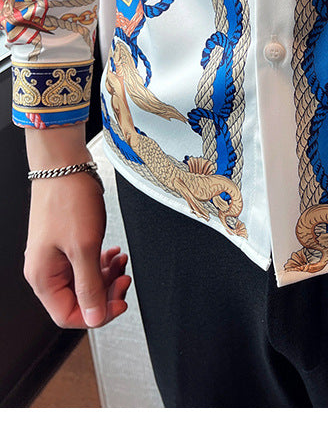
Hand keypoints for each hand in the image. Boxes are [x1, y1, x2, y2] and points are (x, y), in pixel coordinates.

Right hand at [23, 123, 130, 328]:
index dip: (97, 314)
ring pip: (86, 282)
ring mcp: (57, 257)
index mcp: (44, 278)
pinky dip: (103, 262)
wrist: (65, 166)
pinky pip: (86, 264)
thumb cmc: (69, 200)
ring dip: (107, 276)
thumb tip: (93, 318)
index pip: (68, 315)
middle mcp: (47, 271)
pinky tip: (114, 253)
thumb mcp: (84, 247)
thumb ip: (89, 285)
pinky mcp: (68, 243)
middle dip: (106, 292)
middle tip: (125, 278)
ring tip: (122, 261)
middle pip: (79, 300)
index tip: (120, 302)